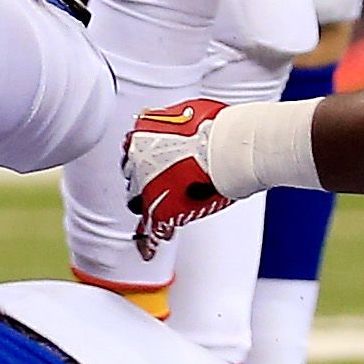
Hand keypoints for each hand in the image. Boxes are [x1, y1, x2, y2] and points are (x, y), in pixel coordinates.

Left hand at [123, 97, 236, 257]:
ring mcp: (147, 188)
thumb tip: (164, 119)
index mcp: (140, 137)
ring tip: (162, 221)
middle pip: (134, 180)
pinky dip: (150, 242)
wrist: (230, 147)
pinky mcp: (162, 210)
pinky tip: (149, 251)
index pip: (132, 155)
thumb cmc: (216, 128)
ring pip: (140, 205)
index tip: (149, 170)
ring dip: (150, 211)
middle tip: (158, 191)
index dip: (144, 164)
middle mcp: (137, 163)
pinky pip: (150, 231)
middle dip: (145, 186)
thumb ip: (167, 121)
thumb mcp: (184, 112)